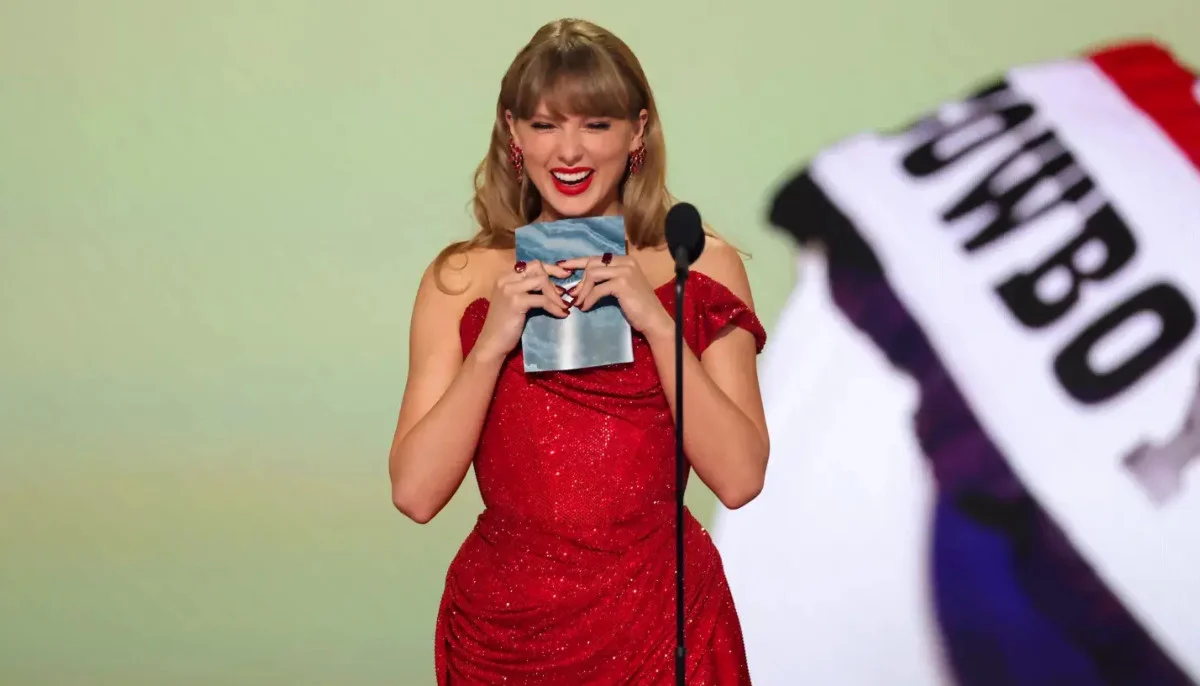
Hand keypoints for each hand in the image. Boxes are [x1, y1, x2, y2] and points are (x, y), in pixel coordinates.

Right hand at [473, 259, 570, 362]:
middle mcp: (505, 279)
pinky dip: (555, 306)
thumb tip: (553, 285)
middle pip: (537, 267)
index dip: (550, 268)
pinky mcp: (516, 302)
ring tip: (563, 305)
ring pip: (541, 280)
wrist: (492, 343)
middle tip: (564, 291)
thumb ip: (527, 290)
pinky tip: (561, 314)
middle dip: (554, 276)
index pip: (531, 264)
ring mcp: (509, 289)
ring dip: (555, 293)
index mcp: (505, 277)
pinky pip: (543, 300)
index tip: (564, 275)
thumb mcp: (514, 302)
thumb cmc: (504, 326)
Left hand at [557, 253, 671, 337]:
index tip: (562, 266)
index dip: (577, 262)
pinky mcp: (622, 284)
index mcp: (625, 260)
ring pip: (592, 274)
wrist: (653, 320)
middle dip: (579, 280)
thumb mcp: (621, 288)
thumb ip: (606, 280)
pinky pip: (597, 289)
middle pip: (592, 264)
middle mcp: (625, 262)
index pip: (595, 258)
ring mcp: (625, 271)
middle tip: (572, 295)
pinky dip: (588, 299)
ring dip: (582, 290)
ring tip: (578, 302)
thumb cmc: (637, 306)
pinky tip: (585, 308)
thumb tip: (581, 282)